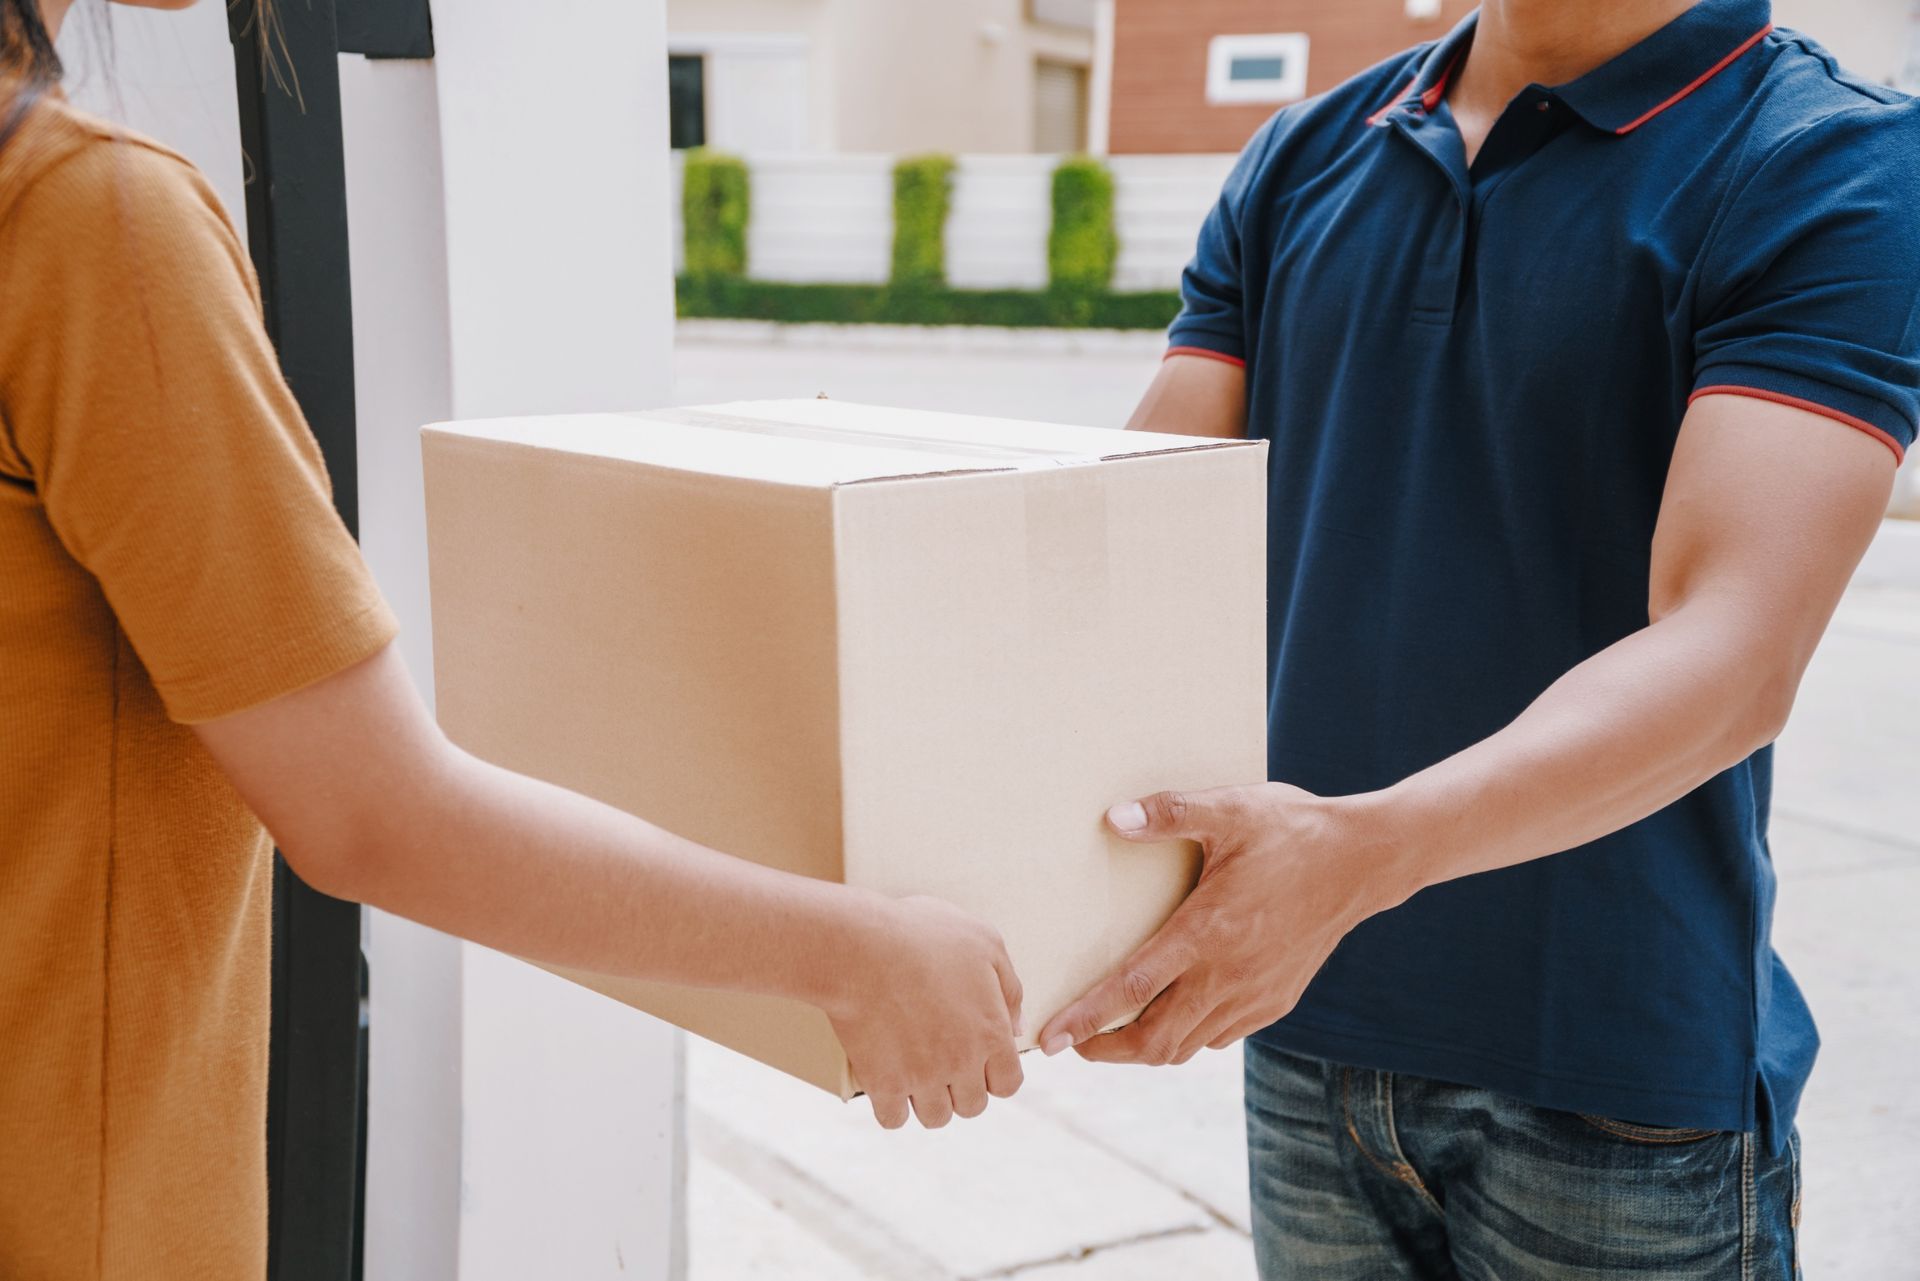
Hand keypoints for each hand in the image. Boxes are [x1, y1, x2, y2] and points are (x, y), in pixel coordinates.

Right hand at [824, 894, 1024, 1128]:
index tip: (978, 1059)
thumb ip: (1009, 989)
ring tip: (914, 1071)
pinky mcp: (883, 1083)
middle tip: (941, 1061)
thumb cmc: (922, 934)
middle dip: (961, 1088)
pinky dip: (891, 1106)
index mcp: (991, 1032)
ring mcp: (922, 1077)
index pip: (1008, 1084)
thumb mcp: (983, 942)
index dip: (995, 1074)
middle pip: (972, 1106)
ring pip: (936, 1117)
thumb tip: (1016, 1028)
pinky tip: (887, 1081)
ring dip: (927, 1099)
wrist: (861, 946)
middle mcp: (962, 1062)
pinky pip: (893, 1119)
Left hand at [1037, 783, 1414, 1065]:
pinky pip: (1221, 1036)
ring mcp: (1254, 995)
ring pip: (1187, 1046)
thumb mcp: (1230, 809)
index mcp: (1206, 932)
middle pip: (1155, 1040)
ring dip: (1146, 1047)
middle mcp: (1227, 975)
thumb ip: (1170, 813)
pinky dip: (1189, 1035)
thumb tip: (1115, 817)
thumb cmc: (1294, 831)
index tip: (1048, 1041)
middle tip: (1073, 1042)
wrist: (1366, 861)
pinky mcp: (1276, 1000)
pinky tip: (1176, 1013)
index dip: (1086, 1020)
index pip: (1131, 990)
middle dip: (1107, 1050)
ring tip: (1115, 1034)